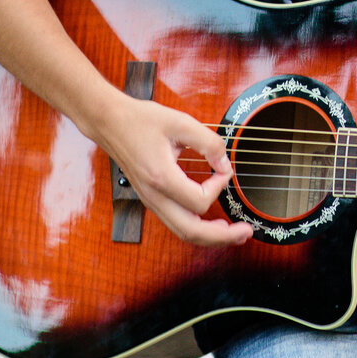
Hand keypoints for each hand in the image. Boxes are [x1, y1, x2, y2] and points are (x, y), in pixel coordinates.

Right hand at [95, 92, 253, 247]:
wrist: (110, 122)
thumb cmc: (141, 120)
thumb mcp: (180, 122)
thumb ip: (208, 142)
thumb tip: (225, 163)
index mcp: (161, 178)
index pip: (199, 200)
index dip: (219, 186)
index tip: (224, 168)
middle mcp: (154, 196)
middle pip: (191, 232)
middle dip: (221, 236)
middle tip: (246, 232)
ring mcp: (150, 201)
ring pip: (182, 232)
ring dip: (210, 237)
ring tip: (233, 233)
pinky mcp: (151, 199)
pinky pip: (175, 223)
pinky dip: (196, 228)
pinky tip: (211, 223)